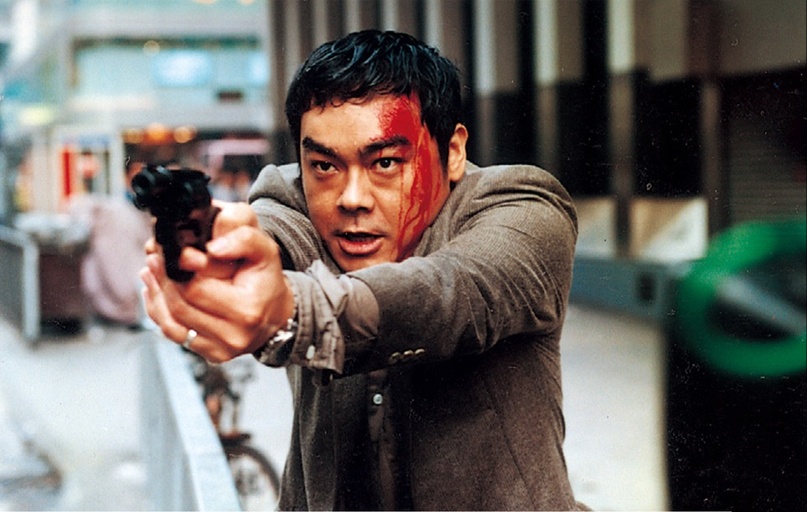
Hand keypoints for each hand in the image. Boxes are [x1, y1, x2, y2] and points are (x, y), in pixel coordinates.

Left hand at [141, 201, 294, 361]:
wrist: (276, 314)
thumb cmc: (267, 280)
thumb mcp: (265, 251)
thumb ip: (244, 240)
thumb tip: (213, 247)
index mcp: (247, 310)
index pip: (197, 290)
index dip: (178, 269)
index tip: (169, 251)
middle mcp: (234, 335)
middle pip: (181, 305)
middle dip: (163, 278)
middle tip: (155, 256)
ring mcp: (221, 348)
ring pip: (171, 322)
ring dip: (157, 293)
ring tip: (152, 270)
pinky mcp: (210, 354)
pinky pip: (174, 333)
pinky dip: (159, 311)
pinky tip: (155, 291)